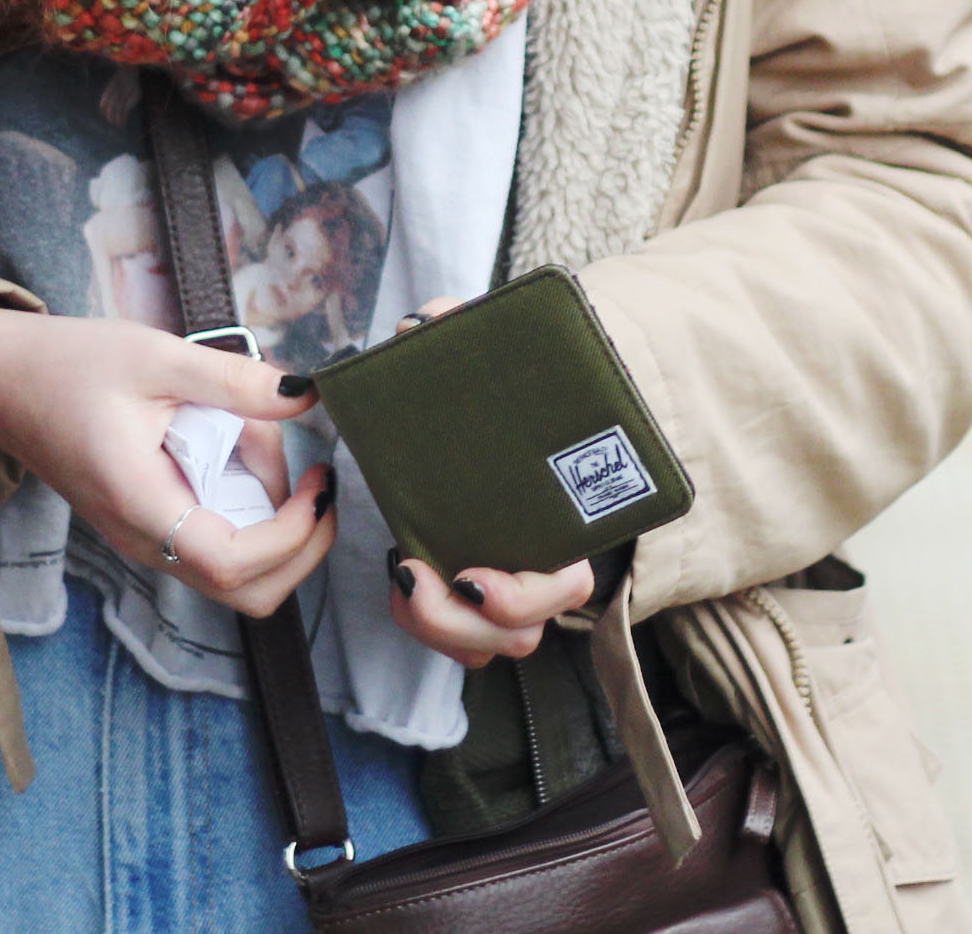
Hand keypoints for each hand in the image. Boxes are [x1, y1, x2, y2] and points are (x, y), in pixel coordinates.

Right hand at [0, 307, 336, 616]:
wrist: (6, 384)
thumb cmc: (71, 367)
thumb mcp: (157, 356)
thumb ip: (235, 382)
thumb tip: (306, 392)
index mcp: (142, 504)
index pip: (233, 564)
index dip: (293, 535)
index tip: (318, 480)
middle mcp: (145, 541)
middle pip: (246, 591)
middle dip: (301, 546)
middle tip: (318, 480)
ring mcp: (147, 542)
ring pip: (236, 570)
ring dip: (274, 519)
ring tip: (260, 439)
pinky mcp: (152, 530)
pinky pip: (216, 541)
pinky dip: (247, 507)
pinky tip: (238, 446)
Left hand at [373, 296, 592, 665]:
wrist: (521, 399)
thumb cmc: (511, 380)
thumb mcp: (487, 345)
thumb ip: (457, 326)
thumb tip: (422, 325)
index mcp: (569, 516)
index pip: (568, 586)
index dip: (522, 597)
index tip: (471, 575)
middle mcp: (547, 562)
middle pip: (523, 636)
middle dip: (461, 622)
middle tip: (416, 575)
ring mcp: (514, 584)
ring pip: (490, 646)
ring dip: (441, 626)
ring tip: (404, 577)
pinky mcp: (479, 591)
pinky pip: (462, 637)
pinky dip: (430, 623)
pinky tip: (403, 577)